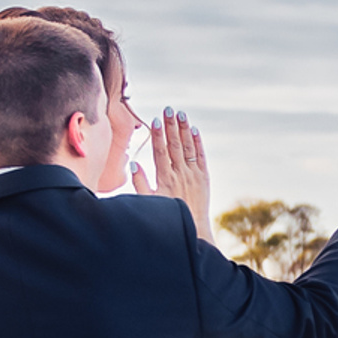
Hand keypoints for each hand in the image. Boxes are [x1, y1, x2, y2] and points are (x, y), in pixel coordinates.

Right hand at [142, 111, 214, 237]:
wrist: (192, 228)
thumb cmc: (167, 215)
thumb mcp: (148, 201)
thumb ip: (140, 182)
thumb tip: (134, 162)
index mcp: (165, 178)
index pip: (160, 151)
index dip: (158, 134)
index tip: (155, 120)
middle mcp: (180, 174)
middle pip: (174, 145)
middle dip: (170, 126)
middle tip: (168, 109)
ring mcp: (193, 175)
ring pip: (187, 148)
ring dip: (183, 130)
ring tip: (180, 114)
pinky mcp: (204, 178)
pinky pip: (200, 157)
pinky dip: (197, 143)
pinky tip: (194, 131)